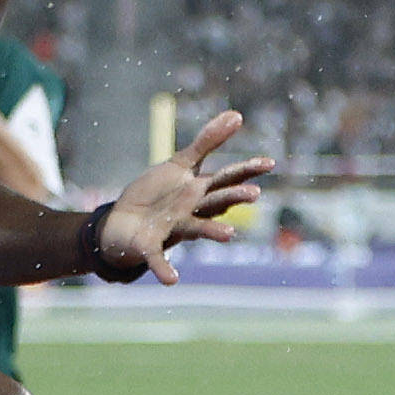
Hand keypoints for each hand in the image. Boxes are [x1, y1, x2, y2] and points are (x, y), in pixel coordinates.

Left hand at [86, 109, 275, 280]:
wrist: (124, 224)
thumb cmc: (157, 195)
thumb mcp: (181, 164)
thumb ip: (208, 141)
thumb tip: (238, 114)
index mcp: (200, 190)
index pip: (227, 178)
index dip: (247, 171)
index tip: (269, 163)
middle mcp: (192, 211)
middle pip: (215, 202)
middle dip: (233, 198)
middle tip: (254, 194)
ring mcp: (173, 230)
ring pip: (195, 229)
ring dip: (212, 232)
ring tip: (229, 235)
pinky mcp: (152, 247)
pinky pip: (159, 258)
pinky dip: (165, 268)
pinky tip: (173, 280)